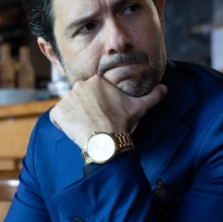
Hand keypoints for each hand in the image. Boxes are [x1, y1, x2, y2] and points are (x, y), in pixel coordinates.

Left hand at [50, 75, 166, 148]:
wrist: (106, 141)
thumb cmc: (122, 123)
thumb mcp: (139, 107)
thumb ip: (152, 96)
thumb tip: (165, 88)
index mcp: (95, 81)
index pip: (91, 92)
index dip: (97, 105)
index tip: (103, 115)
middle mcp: (78, 85)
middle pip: (79, 99)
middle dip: (85, 110)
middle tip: (95, 123)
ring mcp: (66, 98)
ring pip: (69, 108)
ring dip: (74, 117)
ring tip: (87, 128)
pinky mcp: (57, 112)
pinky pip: (58, 118)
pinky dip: (64, 125)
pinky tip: (76, 131)